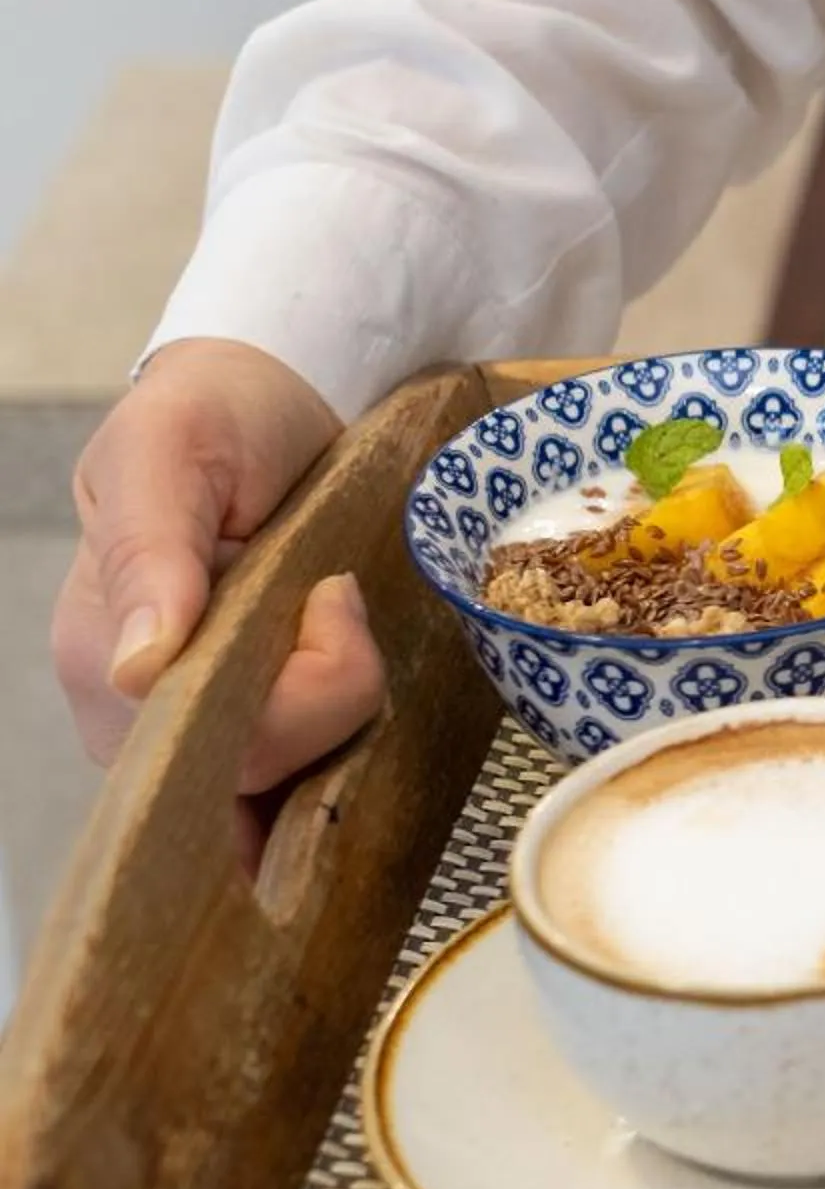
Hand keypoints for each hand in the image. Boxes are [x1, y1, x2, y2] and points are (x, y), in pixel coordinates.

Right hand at [53, 340, 386, 854]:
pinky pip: (310, 777)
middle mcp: (142, 713)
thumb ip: (148, 553)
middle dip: (334, 696)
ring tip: (340, 612)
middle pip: (258, 778)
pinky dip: (351, 736)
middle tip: (341, 593)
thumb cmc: (212, 416)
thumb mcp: (166, 452)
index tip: (332, 596)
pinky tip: (357, 673)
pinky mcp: (261, 720)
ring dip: (350, 711)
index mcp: (102, 658)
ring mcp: (204, 724)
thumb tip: (140, 667)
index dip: (299, 696)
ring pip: (293, 787)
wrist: (271, 400)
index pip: (206, 746)